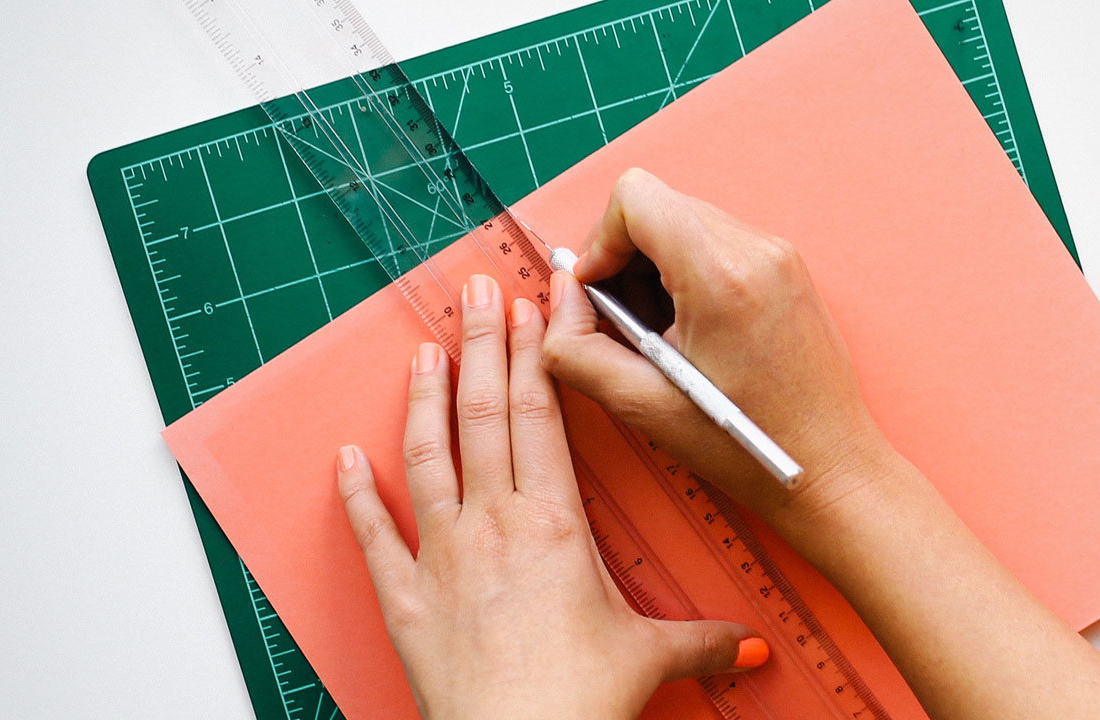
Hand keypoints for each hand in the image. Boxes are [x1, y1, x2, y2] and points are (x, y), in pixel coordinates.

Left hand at [336, 274, 767, 719]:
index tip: (535, 309)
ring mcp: (440, 554)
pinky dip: (355, 493)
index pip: (540, 416)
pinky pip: (372, 533)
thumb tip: (755, 650)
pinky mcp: (404, 595)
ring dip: (425, 397)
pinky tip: (343, 458)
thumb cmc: (576, 701)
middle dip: (483, 346)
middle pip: (484, 414)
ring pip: (428, 454)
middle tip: (479, 294)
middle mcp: (491, 523)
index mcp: (552, 523)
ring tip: (426, 348)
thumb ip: (703, 642)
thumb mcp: (650, 658)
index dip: (536, 356)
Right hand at [543, 169, 899, 534]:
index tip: (598, 293)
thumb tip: (561, 295)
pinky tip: (693, 334)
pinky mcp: (788, 267)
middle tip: (629, 326)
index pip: (636, 197)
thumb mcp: (642, 407)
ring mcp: (779, 254)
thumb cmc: (749, 448)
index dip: (600, 242)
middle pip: (658, 206)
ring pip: (684, 221)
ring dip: (655, 269)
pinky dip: (687, 275)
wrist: (831, 469)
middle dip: (625, 259)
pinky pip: (716, 242)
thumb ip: (575, 348)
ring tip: (664, 336)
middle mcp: (756, 249)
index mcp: (721, 276)